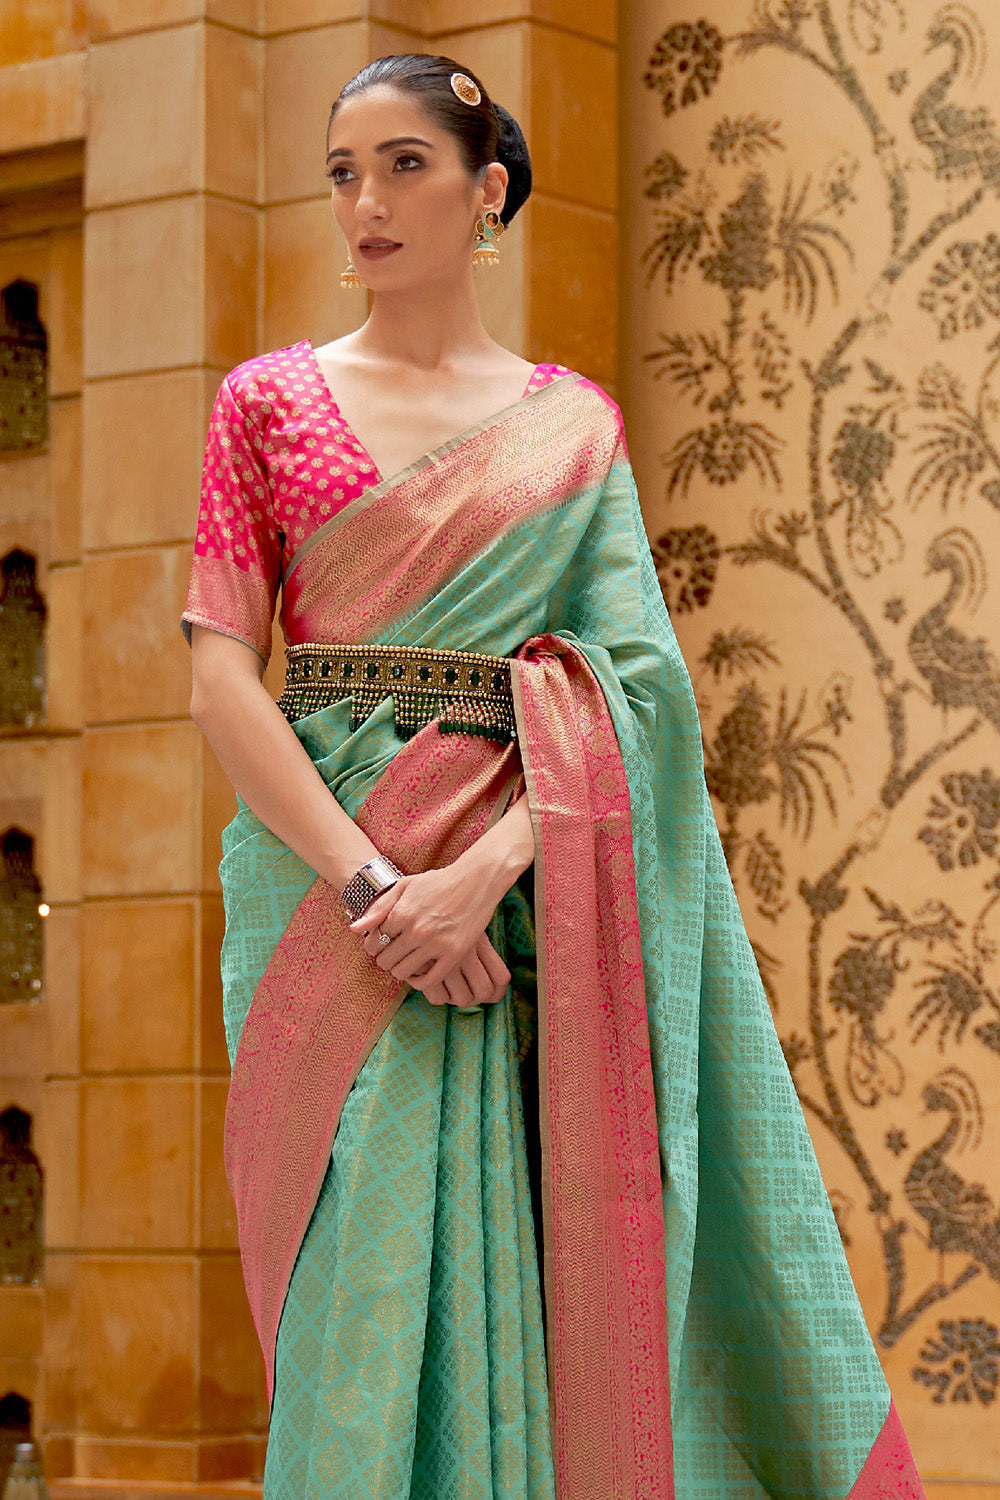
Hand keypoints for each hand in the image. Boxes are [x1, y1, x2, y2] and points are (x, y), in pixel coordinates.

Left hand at [350, 865, 508, 997]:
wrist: (475, 880)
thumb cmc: (438, 882)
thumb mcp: (405, 886)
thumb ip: (379, 907)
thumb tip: (354, 929)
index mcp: (402, 912)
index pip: (376, 941)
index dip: (376, 944)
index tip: (382, 944)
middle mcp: (417, 929)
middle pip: (386, 959)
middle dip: (385, 959)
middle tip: (393, 955)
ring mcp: (437, 943)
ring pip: (403, 972)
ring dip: (400, 970)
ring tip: (405, 963)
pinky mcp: (455, 954)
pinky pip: (429, 980)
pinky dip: (420, 982)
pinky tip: (420, 973)